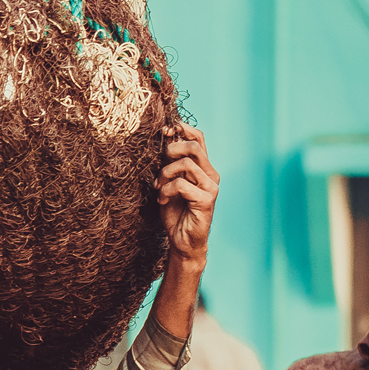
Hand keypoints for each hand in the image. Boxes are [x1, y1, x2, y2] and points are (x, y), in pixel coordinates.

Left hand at [156, 123, 216, 268]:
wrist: (182, 240)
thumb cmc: (175, 212)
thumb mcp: (168, 182)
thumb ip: (169, 164)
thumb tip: (164, 140)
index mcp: (203, 167)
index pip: (198, 138)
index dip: (181, 129)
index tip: (164, 132)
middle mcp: (210, 174)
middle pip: (194, 146)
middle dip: (171, 150)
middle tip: (159, 167)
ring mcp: (211, 187)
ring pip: (187, 163)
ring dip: (165, 173)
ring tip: (158, 187)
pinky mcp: (206, 199)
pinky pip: (182, 184)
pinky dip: (167, 190)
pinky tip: (162, 200)